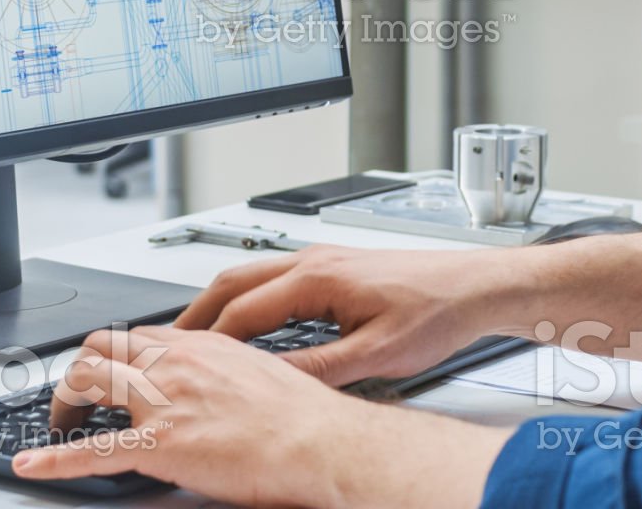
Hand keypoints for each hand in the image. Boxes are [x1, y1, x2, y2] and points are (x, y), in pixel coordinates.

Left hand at [18, 326, 505, 507]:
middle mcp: (177, 362)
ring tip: (57, 423)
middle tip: (77, 397)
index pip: (138, 336)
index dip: (116, 357)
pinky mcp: (161, 445)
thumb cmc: (305, 418)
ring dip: (64, 402)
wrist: (323, 442)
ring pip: (89, 382)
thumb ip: (224, 374)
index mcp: (202, 344)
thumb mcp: (260, 374)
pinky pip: (92, 451)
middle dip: (80, 371)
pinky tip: (31, 466)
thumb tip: (213, 388)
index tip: (109, 372)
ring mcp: (165, 401)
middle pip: (103, 349)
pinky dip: (54, 460)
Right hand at [173, 245, 518, 387]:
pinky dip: (246, 300)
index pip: (241, 310)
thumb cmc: (437, 312)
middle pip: (231, 282)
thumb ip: (318, 369)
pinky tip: (247, 324)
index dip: (205, 340)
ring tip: (195, 336)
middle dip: (195, 314)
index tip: (180, 362)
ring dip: (219, 304)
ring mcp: (322, 259)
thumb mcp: (375, 355)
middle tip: (165, 345)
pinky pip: (273, 279)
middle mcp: (313, 260)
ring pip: (250, 276)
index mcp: (317, 277)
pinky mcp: (333, 266)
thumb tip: (273, 382)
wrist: (475, 286)